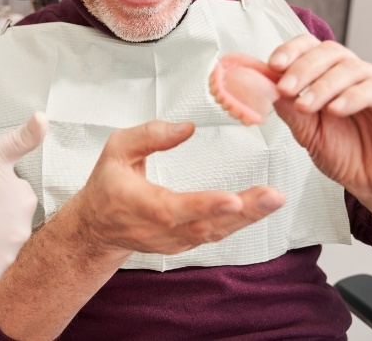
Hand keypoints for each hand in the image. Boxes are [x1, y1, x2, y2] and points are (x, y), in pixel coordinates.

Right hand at [75, 120, 284, 254]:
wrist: (97, 227)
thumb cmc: (107, 185)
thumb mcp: (116, 149)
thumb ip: (148, 135)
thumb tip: (187, 128)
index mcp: (138, 204)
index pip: (172, 208)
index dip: (203, 205)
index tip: (232, 199)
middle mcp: (158, 229)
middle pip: (204, 225)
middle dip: (242, 211)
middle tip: (272, 196)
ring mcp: (173, 241)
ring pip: (214, 232)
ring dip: (248, 218)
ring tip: (273, 199)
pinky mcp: (184, 243)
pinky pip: (214, 234)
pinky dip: (239, 222)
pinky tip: (259, 208)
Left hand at [268, 34, 371, 211]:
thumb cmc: (349, 158)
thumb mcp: (309, 135)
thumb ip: (290, 110)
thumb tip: (266, 88)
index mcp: (330, 78)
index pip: (311, 48)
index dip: (291, 51)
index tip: (273, 65)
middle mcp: (355, 76)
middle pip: (330, 53)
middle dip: (302, 68)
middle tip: (285, 88)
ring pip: (352, 68)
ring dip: (323, 85)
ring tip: (306, 105)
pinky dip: (354, 96)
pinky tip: (336, 109)